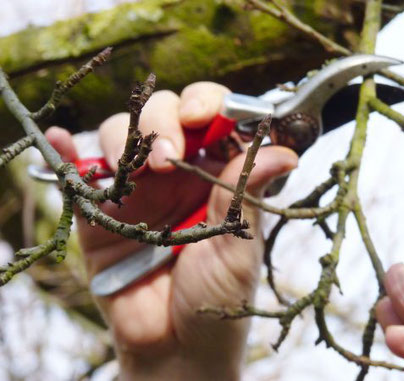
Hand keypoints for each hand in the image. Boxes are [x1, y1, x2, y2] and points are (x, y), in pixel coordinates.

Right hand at [46, 82, 297, 380]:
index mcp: (216, 174)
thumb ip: (245, 193)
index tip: (203, 115)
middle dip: (164, 122)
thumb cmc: (217, 298)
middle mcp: (177, 173)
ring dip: (125, 139)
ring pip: (123, 134)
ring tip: (133, 169)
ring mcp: (137, 188)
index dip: (208, 104)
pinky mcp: (102, 211)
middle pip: (165, 114)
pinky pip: (80, 172)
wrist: (175, 346)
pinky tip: (62, 141)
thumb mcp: (237, 245)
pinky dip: (67, 151)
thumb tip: (284, 151)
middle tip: (167, 158)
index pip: (213, 118)